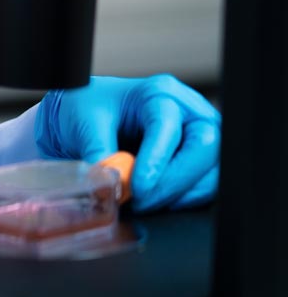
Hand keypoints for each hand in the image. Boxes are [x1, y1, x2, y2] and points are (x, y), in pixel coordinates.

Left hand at [35, 75, 220, 212]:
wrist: (88, 113)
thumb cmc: (91, 110)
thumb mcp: (86, 125)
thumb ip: (98, 154)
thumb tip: (108, 185)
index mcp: (159, 93)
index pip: (168, 125)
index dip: (156, 159)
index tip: (138, 186)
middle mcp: (187, 111)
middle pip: (204, 146)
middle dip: (175, 181)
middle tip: (144, 201)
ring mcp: (198, 135)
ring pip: (211, 169)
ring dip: (180, 194)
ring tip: (144, 203)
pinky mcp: (199, 159)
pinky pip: (205, 184)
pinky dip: (183, 198)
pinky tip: (156, 202)